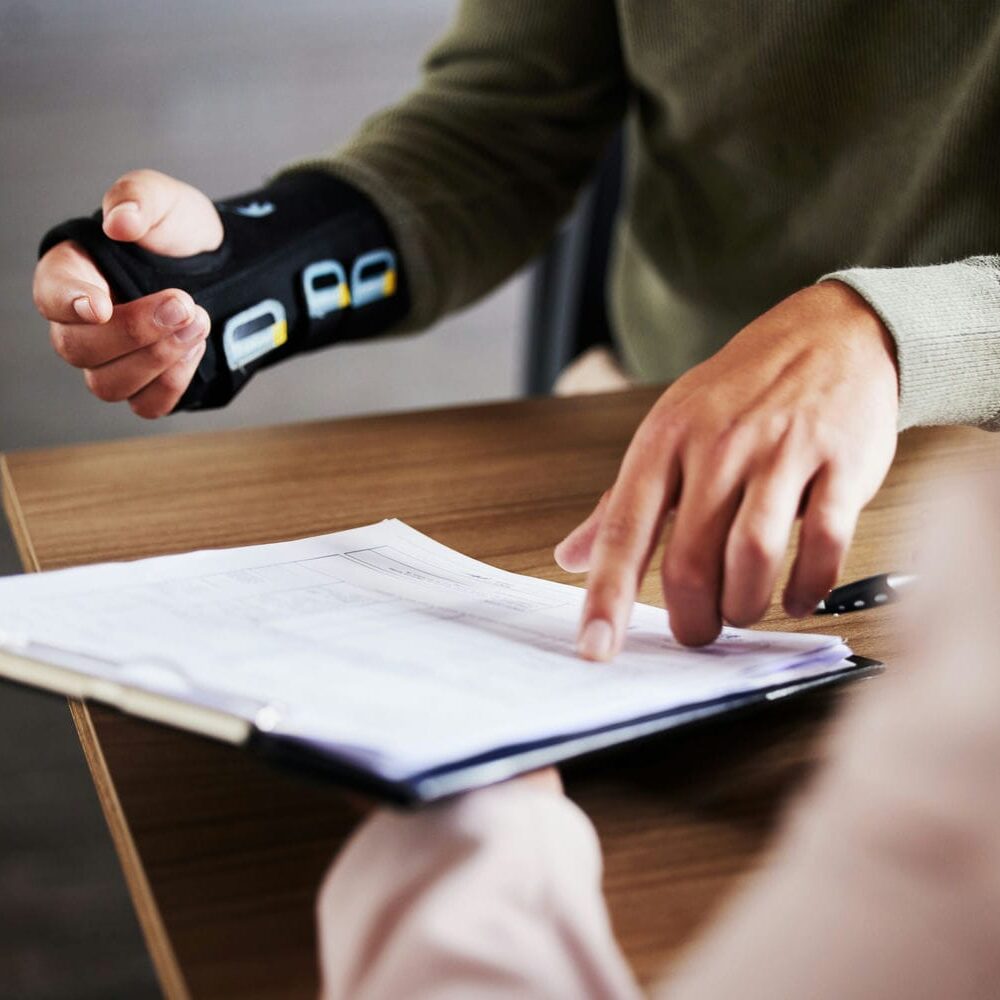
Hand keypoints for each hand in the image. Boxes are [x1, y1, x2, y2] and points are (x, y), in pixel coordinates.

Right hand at [33, 169, 222, 417]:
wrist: (226, 266)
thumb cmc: (179, 232)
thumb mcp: (164, 200)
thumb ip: (138, 199)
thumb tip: (120, 221)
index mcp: (72, 274)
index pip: (50, 296)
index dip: (69, 303)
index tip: (100, 305)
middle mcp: (83, 325)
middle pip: (78, 349)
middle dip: (134, 331)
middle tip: (182, 304)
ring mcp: (113, 361)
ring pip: (108, 384)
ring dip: (157, 358)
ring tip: (198, 321)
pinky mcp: (146, 387)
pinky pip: (147, 405)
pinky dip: (172, 382)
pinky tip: (196, 347)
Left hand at [555, 282, 898, 653]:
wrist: (829, 335)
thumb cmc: (739, 393)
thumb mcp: (668, 433)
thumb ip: (620, 504)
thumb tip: (570, 558)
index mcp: (664, 441)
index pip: (624, 530)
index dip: (607, 597)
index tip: (595, 649)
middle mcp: (717, 446)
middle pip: (691, 559)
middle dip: (691, 617)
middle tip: (696, 631)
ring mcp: (781, 452)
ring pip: (753, 557)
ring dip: (745, 606)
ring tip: (741, 611)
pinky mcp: (840, 462)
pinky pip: (825, 544)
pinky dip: (809, 586)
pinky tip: (798, 595)